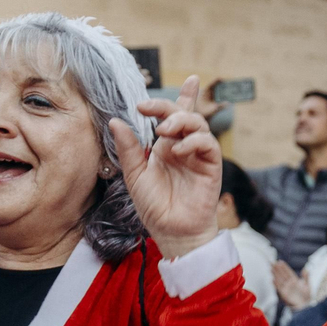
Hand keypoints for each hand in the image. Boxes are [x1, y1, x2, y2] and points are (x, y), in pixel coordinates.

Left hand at [111, 75, 221, 258]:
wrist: (171, 231)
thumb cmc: (155, 206)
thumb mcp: (134, 175)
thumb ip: (128, 148)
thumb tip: (115, 121)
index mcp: (166, 146)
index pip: (174, 114)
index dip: (182, 95)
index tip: (157, 94)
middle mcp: (184, 146)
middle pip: (184, 113)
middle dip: (167, 106)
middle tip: (146, 109)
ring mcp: (199, 155)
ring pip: (198, 124)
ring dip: (180, 120)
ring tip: (162, 130)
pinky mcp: (211, 166)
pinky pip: (208, 144)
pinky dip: (194, 141)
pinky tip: (178, 150)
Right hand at [273, 261, 311, 308]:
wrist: (305, 306)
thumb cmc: (306, 297)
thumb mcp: (307, 286)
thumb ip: (306, 277)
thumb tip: (306, 269)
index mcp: (295, 280)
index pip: (288, 272)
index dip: (284, 267)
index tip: (280, 261)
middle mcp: (289, 284)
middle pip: (282, 275)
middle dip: (278, 269)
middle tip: (273, 262)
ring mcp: (286, 288)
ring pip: (280, 280)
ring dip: (275, 274)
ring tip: (271, 268)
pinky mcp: (284, 294)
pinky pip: (279, 288)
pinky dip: (276, 284)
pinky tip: (273, 279)